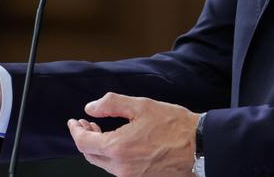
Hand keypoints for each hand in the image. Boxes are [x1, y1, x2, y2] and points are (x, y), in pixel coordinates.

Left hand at [68, 93, 199, 176]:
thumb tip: (91, 108)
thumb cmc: (174, 125)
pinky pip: (118, 169)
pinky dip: (111, 156)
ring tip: (101, 132)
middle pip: (90, 155)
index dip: (75, 131)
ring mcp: (131, 176)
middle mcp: (121, 168)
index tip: (74, 122)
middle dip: (85, 139)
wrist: (199, 146)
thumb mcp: (141, 106)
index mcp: (118, 148)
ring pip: (103, 163)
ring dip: (98, 147)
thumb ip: (111, 104)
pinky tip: (118, 143)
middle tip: (87, 124)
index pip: (83, 143)